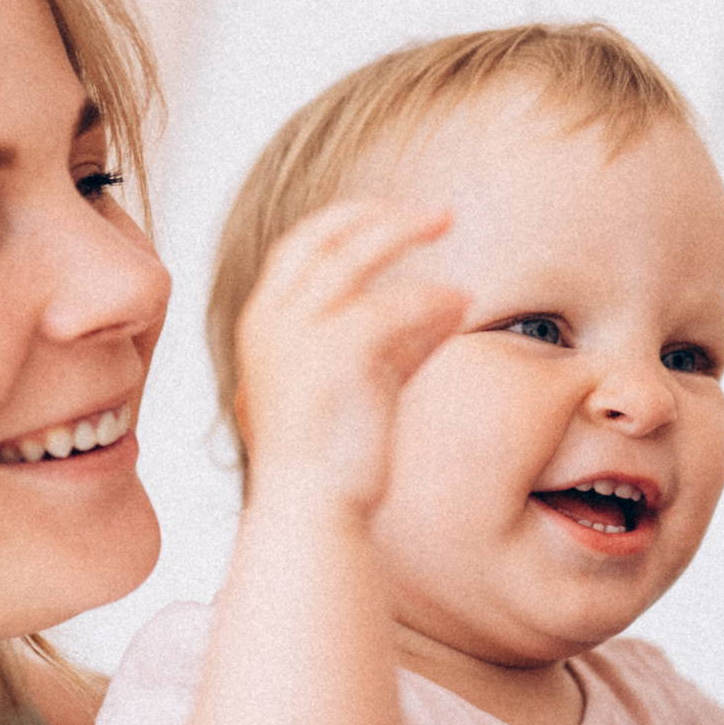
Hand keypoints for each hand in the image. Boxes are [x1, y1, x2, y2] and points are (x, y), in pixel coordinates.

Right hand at [233, 198, 464, 519]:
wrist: (309, 513)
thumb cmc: (332, 461)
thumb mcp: (359, 386)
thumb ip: (398, 340)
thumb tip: (449, 300)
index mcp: (262, 325)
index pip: (299, 247)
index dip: (349, 223)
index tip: (395, 217)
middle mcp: (270, 321)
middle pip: (322, 236)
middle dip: (378, 214)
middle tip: (435, 212)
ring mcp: (297, 335)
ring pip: (354, 255)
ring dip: (405, 233)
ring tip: (448, 224)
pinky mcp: (334, 356)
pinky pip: (390, 306)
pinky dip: (429, 298)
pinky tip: (461, 303)